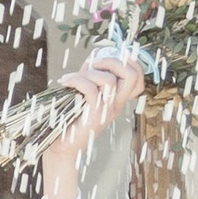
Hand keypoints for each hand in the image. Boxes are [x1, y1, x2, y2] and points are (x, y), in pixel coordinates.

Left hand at [39, 52, 146, 198]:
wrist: (59, 146)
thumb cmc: (68, 117)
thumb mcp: (83, 90)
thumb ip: (92, 73)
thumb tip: (97, 52)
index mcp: (117, 99)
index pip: (138, 78)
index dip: (131, 62)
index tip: (111, 55)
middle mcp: (116, 105)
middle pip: (132, 75)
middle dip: (113, 60)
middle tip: (93, 63)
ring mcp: (107, 112)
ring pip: (110, 81)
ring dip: (88, 72)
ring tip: (72, 77)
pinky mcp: (94, 117)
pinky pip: (91, 90)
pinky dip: (76, 80)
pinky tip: (65, 81)